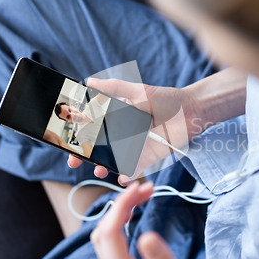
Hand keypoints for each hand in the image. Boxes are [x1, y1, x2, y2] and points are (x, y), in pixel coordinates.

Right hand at [68, 78, 202, 184]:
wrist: (191, 111)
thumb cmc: (165, 98)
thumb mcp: (138, 91)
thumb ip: (114, 88)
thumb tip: (89, 82)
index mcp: (117, 118)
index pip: (93, 128)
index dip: (78, 136)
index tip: (67, 142)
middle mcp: (123, 135)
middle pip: (99, 148)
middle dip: (85, 156)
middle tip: (75, 161)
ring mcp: (134, 148)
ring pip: (113, 160)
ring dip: (103, 167)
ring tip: (98, 169)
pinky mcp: (147, 158)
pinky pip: (133, 169)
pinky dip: (126, 175)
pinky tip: (121, 176)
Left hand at [91, 181, 207, 258]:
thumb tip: (146, 235)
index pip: (110, 232)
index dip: (121, 205)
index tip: (141, 187)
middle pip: (103, 233)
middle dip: (121, 205)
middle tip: (147, 189)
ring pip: (106, 239)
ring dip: (120, 214)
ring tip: (143, 197)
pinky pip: (114, 245)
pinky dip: (122, 225)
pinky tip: (136, 217)